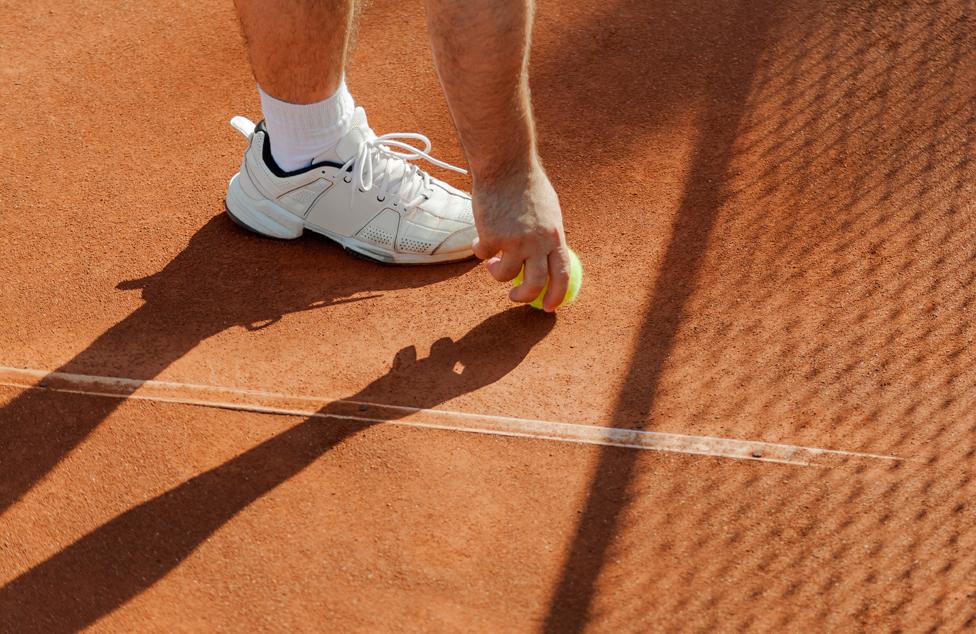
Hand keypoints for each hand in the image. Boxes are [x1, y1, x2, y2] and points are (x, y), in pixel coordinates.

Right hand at [471, 165, 570, 311]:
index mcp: (555, 236)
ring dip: (495, 272)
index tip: (549, 306)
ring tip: (491, 263)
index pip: (562, 274)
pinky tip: (479, 238)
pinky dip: (479, 249)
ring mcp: (514, 241)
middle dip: (523, 298)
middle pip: (534, 284)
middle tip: (513, 297)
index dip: (557, 295)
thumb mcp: (550, 211)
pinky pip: (483, 255)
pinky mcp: (491, 236)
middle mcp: (537, 242)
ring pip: (504, 275)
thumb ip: (549, 236)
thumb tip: (548, 259)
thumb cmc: (527, 185)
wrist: (506, 165)